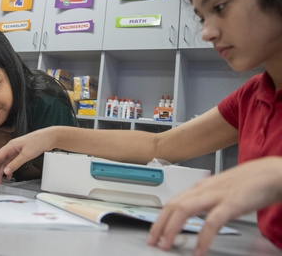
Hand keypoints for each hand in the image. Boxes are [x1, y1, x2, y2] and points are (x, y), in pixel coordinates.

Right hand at [0, 127, 56, 184]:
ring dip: (1, 172)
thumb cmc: (38, 141)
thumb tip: (5, 172)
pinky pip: (12, 163)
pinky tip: (9, 176)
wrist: (49, 137)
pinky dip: (9, 170)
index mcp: (10, 146)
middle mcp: (11, 148)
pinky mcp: (21, 154)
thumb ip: (15, 164)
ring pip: (5, 163)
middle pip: (0, 161)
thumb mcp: (26, 154)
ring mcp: (16, 151)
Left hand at [147, 156, 281, 254]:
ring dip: (172, 228)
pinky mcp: (232, 203)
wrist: (273, 173)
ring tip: (167, 245)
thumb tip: (195, 213)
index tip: (153, 231)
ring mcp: (217, 195)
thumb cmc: (251, 182)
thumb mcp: (222, 190)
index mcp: (202, 186)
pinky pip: (212, 222)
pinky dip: (203, 237)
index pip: (173, 201)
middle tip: (153, 241)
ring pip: (185, 210)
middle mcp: (205, 189)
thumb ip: (208, 200)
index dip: (160, 217)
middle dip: (159, 224)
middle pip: (173, 205)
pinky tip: (198, 250)